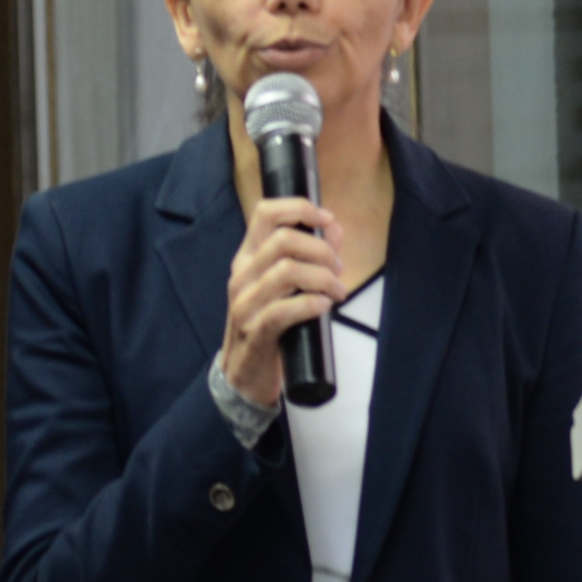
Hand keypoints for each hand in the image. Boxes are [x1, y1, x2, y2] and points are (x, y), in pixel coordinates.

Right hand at [216, 193, 345, 409]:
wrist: (246, 373)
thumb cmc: (270, 323)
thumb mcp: (286, 286)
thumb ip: (309, 255)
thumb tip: (334, 228)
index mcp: (248, 256)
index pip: (265, 212)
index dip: (299, 208)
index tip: (326, 219)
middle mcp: (242, 274)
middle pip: (283, 240)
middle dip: (321, 250)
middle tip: (338, 270)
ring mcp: (244, 302)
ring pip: (287, 271)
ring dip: (323, 278)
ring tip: (337, 292)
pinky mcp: (254, 330)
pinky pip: (285, 309)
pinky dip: (312, 303)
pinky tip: (325, 306)